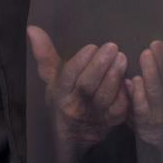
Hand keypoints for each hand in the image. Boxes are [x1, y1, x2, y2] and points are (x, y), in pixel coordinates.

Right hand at [27, 26, 128, 155]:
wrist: (75, 133)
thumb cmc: (64, 95)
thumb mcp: (52, 77)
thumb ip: (45, 54)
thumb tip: (32, 29)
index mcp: (61, 91)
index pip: (68, 76)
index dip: (80, 62)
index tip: (91, 47)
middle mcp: (75, 104)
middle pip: (87, 86)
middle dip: (100, 66)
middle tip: (112, 47)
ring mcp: (94, 114)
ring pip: (104, 97)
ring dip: (114, 77)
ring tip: (122, 58)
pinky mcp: (110, 121)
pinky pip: (118, 109)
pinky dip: (125, 95)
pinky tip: (130, 79)